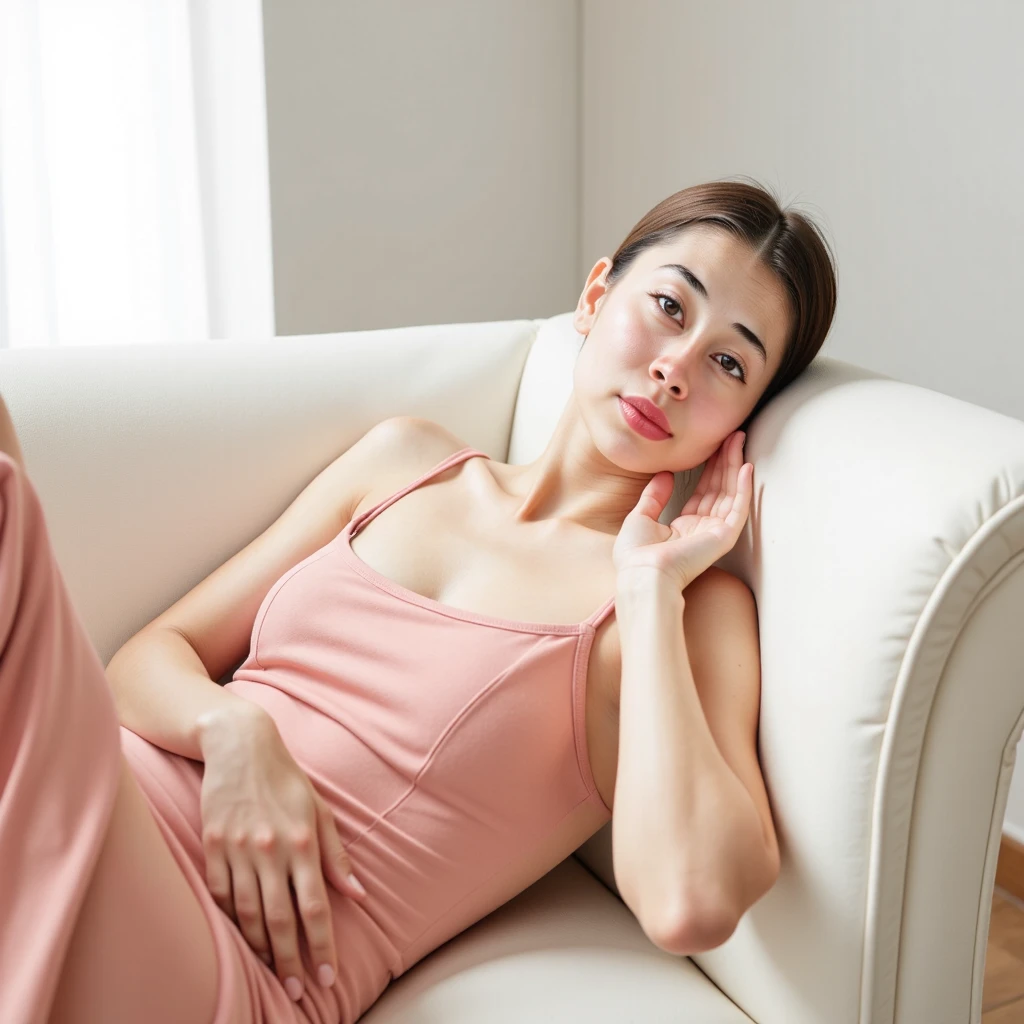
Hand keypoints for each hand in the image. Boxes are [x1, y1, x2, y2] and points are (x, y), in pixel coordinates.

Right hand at [197, 705, 367, 999]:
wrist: (239, 746)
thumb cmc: (286, 779)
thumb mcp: (319, 810)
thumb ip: (336, 855)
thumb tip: (359, 895)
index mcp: (302, 841)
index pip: (315, 905)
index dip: (322, 945)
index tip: (327, 976)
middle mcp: (270, 850)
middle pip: (280, 918)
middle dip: (290, 960)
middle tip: (298, 990)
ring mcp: (238, 850)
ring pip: (248, 913)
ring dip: (260, 949)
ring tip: (272, 973)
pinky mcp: (212, 846)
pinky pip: (221, 895)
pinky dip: (231, 922)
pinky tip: (241, 940)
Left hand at [613, 430, 752, 590]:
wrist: (642, 573)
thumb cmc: (636, 555)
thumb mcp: (640, 517)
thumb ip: (654, 495)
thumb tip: (665, 474)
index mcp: (684, 527)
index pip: (702, 492)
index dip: (708, 468)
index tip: (714, 445)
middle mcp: (702, 529)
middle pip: (718, 488)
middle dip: (725, 461)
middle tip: (732, 435)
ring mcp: (714, 532)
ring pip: (730, 493)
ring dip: (734, 466)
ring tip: (739, 440)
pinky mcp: (723, 536)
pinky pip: (737, 508)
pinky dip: (743, 488)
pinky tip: (746, 467)